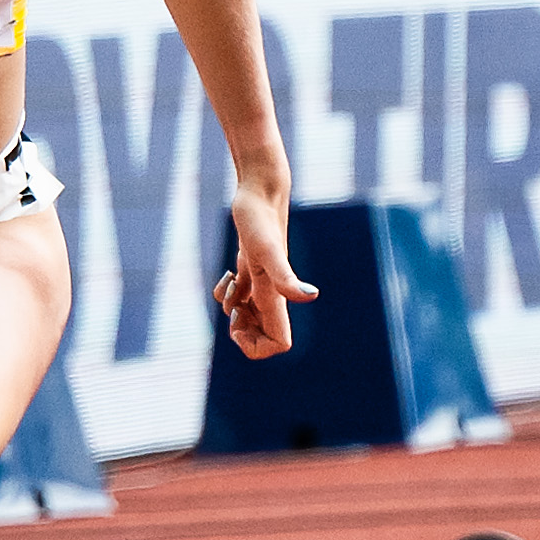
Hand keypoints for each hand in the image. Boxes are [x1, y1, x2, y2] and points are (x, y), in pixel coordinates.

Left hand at [212, 184, 310, 361]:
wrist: (260, 193)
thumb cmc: (260, 221)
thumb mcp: (266, 251)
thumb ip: (286, 277)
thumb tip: (311, 296)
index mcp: (276, 299)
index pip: (279, 344)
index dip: (258, 347)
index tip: (241, 324)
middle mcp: (272, 294)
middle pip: (263, 336)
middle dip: (242, 334)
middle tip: (233, 311)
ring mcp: (262, 282)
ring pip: (250, 318)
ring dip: (233, 312)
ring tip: (233, 285)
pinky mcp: (252, 269)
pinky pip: (241, 297)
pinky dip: (228, 294)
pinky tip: (230, 275)